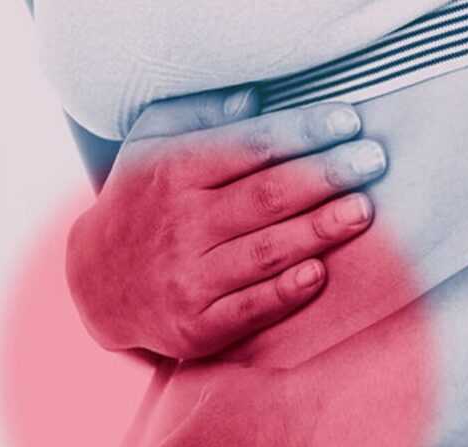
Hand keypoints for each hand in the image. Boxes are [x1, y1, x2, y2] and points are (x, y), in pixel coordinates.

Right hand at [66, 87, 387, 358]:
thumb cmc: (140, 203)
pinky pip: (249, 308)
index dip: (304, 132)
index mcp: (174, 172)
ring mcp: (188, 279)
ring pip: (266, 251)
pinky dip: (286, 292)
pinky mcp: (196, 327)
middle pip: (267, 196)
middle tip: (372, 162)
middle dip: (327, 176)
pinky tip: (319, 273)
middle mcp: (180, 225)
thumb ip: (200, 118)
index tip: (349, 122)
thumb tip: (254, 98)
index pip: (251, 146)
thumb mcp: (150, 146)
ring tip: (361, 211)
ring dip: (319, 230)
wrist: (95, 283)